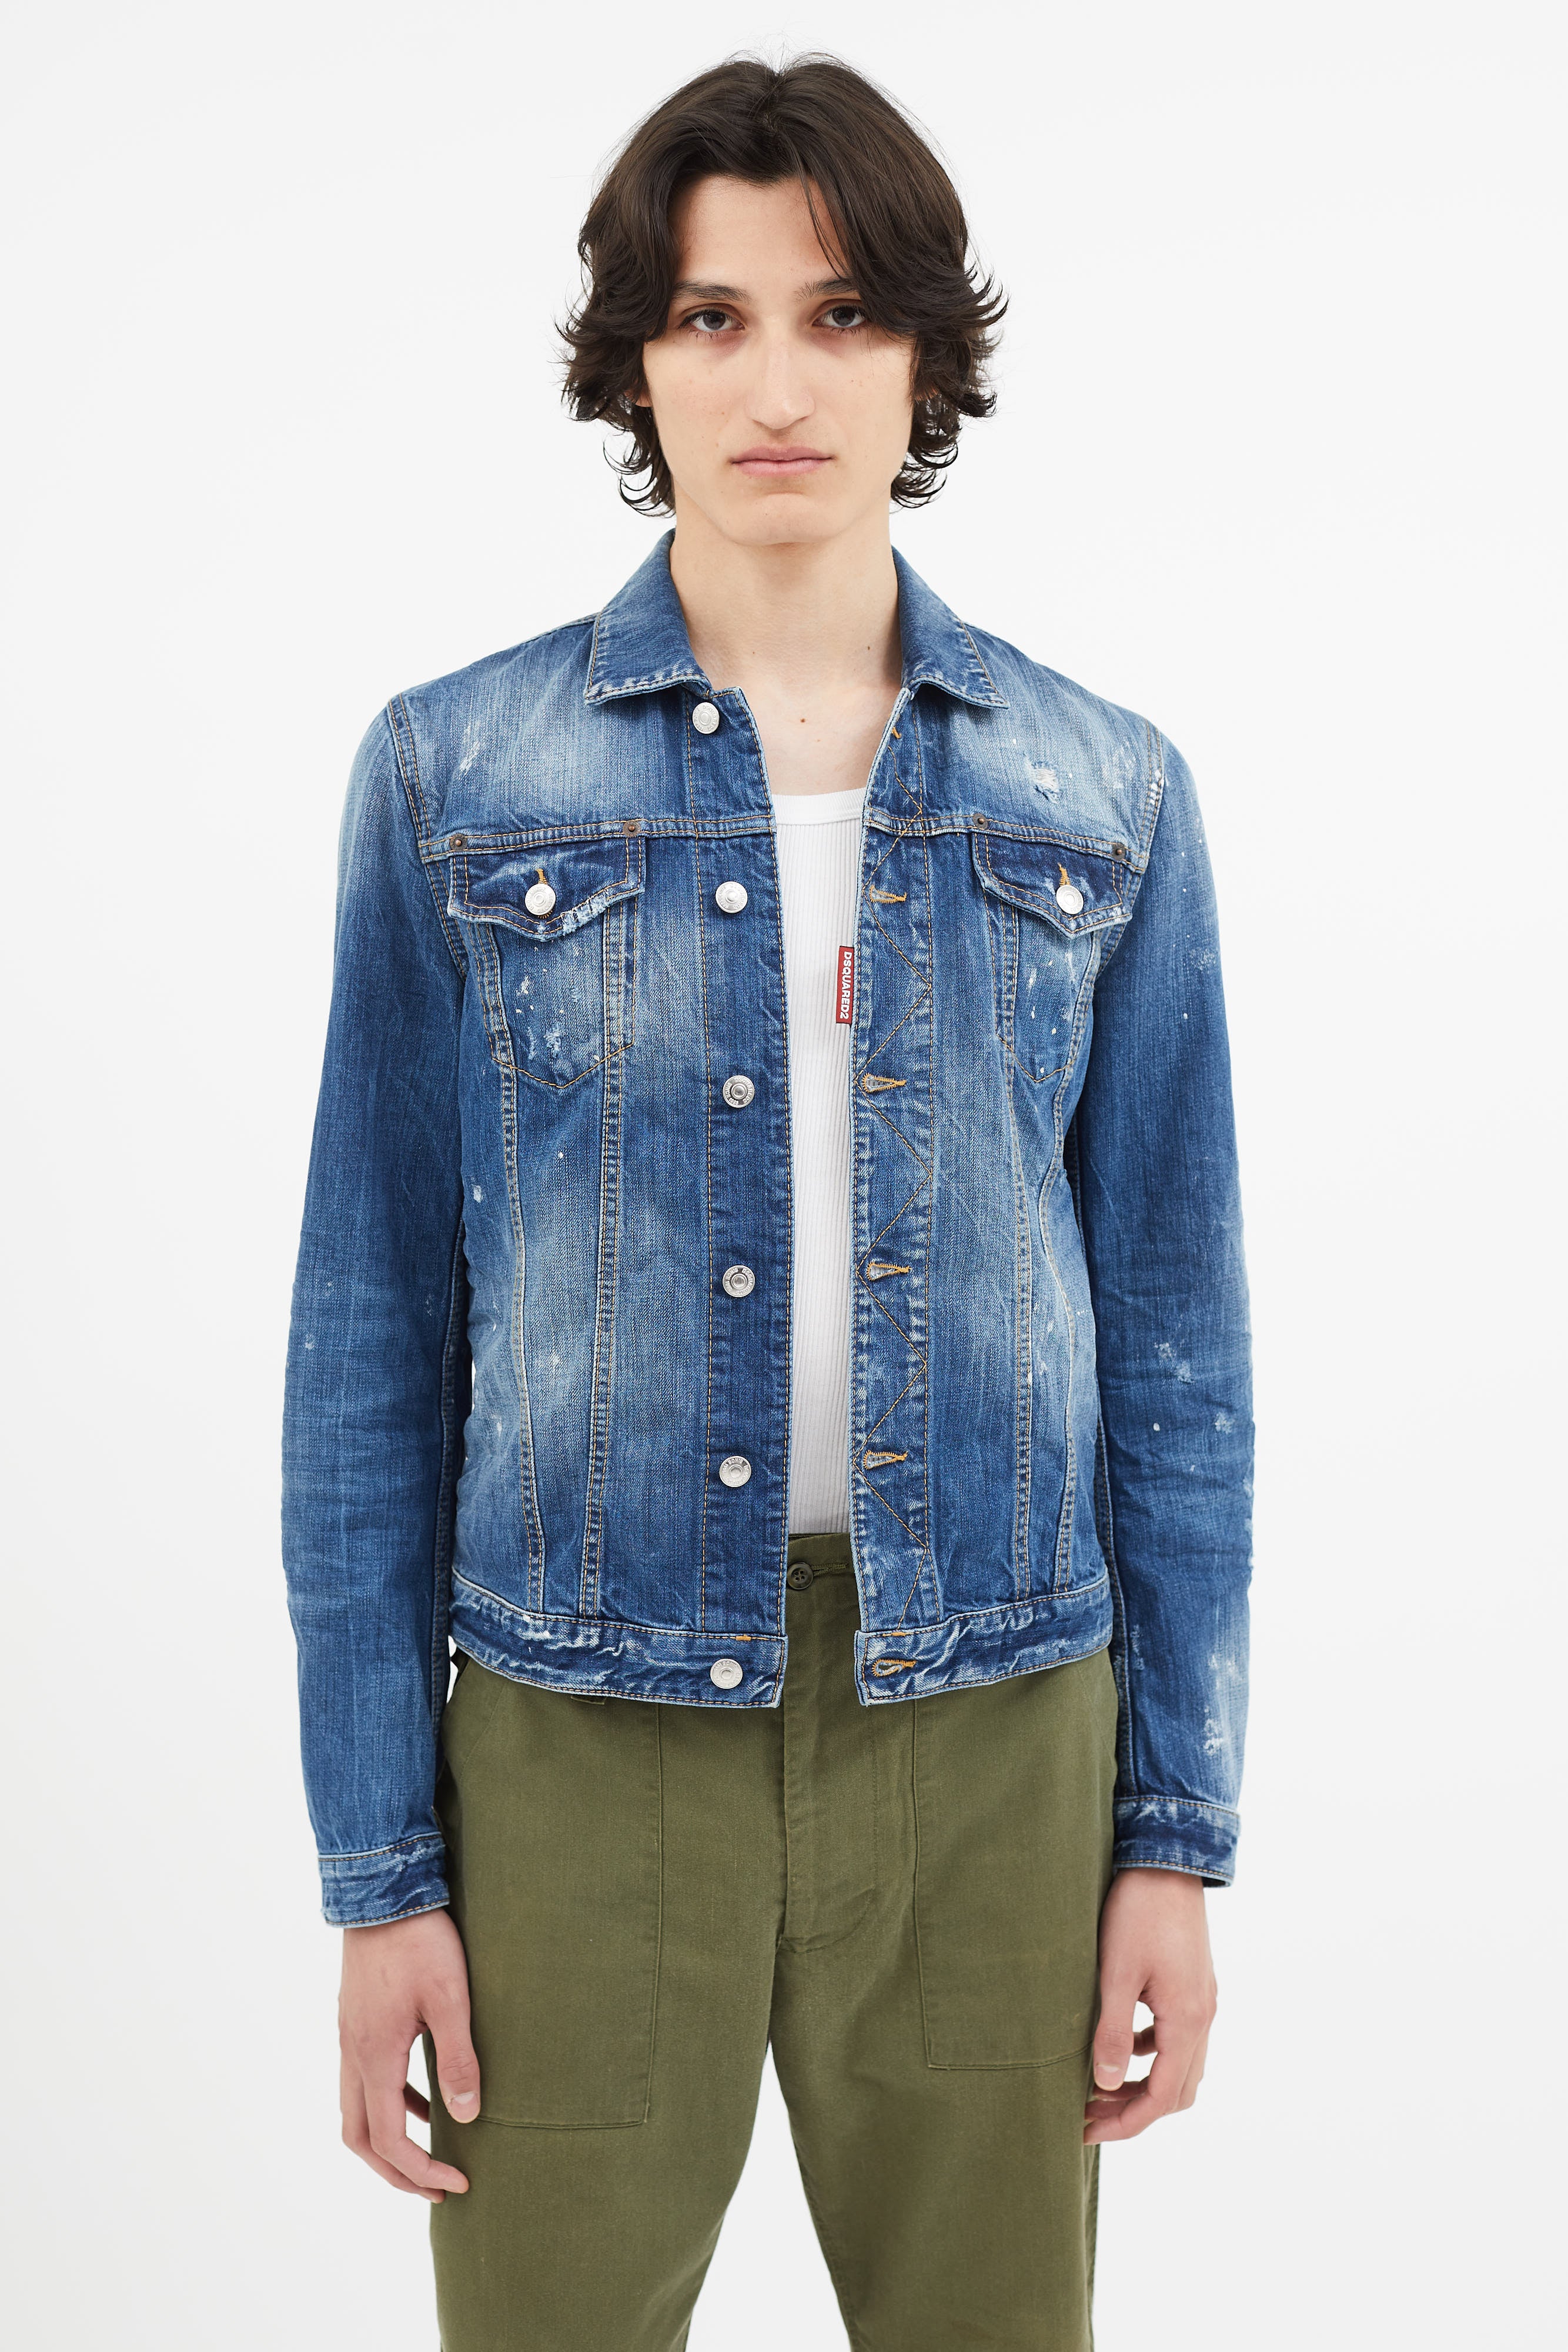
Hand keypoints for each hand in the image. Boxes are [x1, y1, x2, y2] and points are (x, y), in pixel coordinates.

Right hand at [339, 1907, 480, 2199]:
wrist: (383, 1891)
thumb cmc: (420, 1940)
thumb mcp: (451, 1998)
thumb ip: (458, 2059)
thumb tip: (467, 2117)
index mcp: (374, 2056)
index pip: (388, 2139)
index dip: (420, 2171)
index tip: (457, 2182)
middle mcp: (353, 2053)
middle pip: (360, 2138)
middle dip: (396, 2172)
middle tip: (437, 2187)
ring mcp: (351, 2036)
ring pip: (357, 2110)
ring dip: (390, 2139)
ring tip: (434, 2150)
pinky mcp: (357, 2020)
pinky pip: (366, 2080)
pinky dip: (391, 2102)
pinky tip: (425, 2096)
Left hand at [1083, 1867, 1216, 2144]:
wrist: (1168, 1859)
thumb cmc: (1139, 1912)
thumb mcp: (1116, 1973)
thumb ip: (1111, 2032)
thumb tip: (1104, 2085)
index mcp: (1187, 2021)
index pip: (1161, 2098)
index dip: (1125, 2122)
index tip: (1084, 2131)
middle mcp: (1203, 2017)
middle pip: (1176, 2091)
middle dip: (1134, 2109)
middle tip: (1087, 2113)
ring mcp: (1202, 2000)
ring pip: (1179, 2065)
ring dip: (1142, 2082)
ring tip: (1096, 2084)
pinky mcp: (1193, 1985)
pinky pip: (1176, 2037)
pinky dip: (1149, 2052)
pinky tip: (1118, 2042)